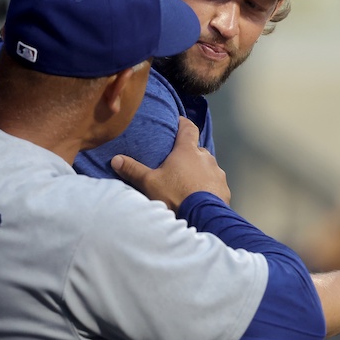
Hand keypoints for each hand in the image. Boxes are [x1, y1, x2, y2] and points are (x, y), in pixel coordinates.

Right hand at [111, 117, 230, 210]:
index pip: (188, 128)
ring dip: (200, 171)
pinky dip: (208, 186)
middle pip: (197, 150)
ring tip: (188, 183)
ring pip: (207, 167)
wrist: (202, 216)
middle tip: (178, 163)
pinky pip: (215, 183)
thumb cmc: (175, 194)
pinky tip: (200, 197)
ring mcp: (217, 173)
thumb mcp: (149, 182)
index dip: (183, 124)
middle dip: (189, 154)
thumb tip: (115, 159)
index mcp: (187, 151)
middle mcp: (206, 158)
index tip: (179, 122)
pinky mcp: (224, 189)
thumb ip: (133, 169)